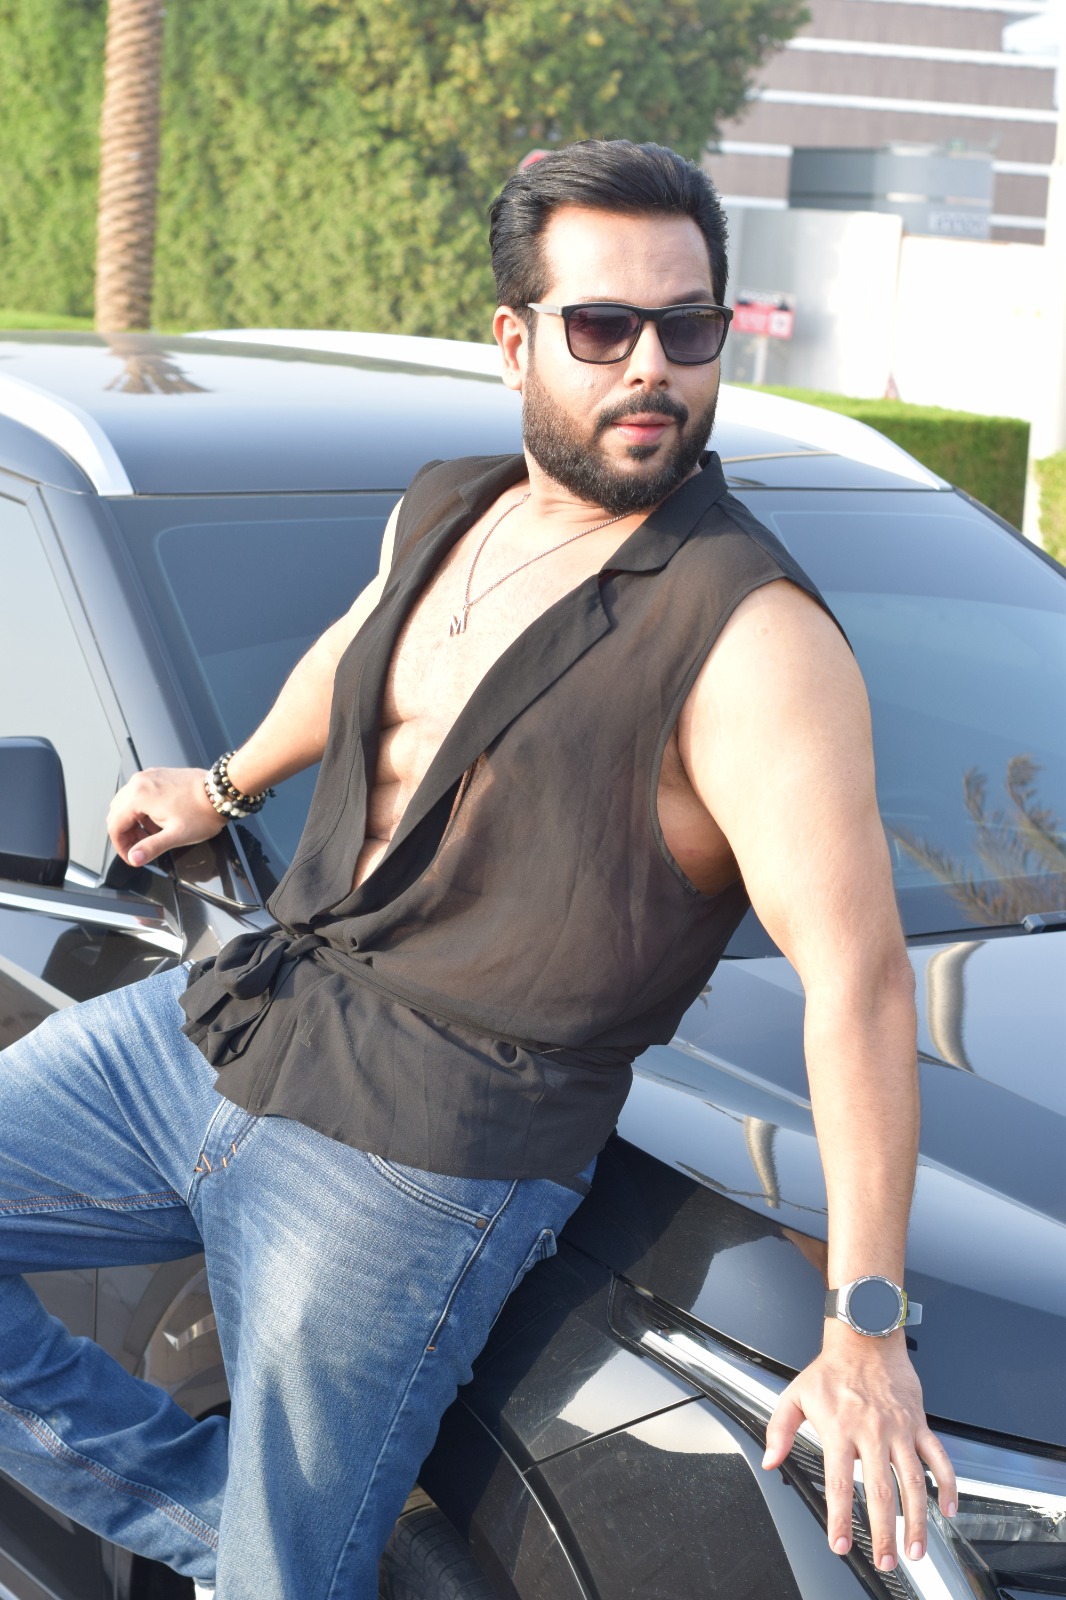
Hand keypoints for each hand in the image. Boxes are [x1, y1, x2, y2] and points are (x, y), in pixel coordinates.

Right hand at [107, 767, 224, 867]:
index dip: (121, 846)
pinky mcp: (158, 776)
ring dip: (134, 823)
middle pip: (118, 813)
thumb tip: (134, 858)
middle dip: (126, 835)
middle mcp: (139, 782)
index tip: (131, 857)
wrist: (221, 791)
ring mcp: (149, 777)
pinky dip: (142, 810)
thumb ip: (151, 847)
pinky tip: (157, 822)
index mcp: (139, 795)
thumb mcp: (176, 835)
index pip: (115, 825)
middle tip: (140, 849)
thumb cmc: (203, 812)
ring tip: (151, 837)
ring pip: (127, 804)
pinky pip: (139, 794)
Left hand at [762, 1326, 956, 1570]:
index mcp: (840, 1429)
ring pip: (913, 1481)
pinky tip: (948, 1509)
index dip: (840, 1518)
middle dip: (884, 1532)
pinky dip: (947, 1484)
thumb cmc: (832, 1368)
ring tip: (915, 1549)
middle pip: (880, 1491)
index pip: (839, 1483)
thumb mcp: (796, 1394)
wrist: (866, 1337)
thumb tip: (771, 1460)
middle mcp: (872, 1432)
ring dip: (917, 1520)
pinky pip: (939, 1457)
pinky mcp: (919, 1424)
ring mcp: (899, 1429)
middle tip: (886, 1561)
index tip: (841, 1544)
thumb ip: (780, 1429)